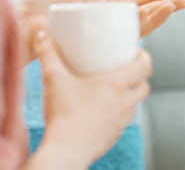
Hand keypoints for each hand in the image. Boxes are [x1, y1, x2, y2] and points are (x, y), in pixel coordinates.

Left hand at [17, 0, 184, 62]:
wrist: (20, 25)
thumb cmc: (33, 7)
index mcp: (96, 11)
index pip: (129, 4)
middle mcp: (103, 26)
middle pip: (140, 16)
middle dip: (163, 8)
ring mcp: (102, 36)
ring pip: (138, 26)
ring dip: (160, 15)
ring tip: (176, 5)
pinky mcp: (100, 42)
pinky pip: (126, 35)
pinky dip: (145, 25)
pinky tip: (157, 16)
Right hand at [33, 30, 152, 167]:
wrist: (64, 152)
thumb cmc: (62, 115)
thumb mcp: (53, 78)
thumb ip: (47, 53)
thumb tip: (39, 32)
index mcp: (116, 85)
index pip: (145, 66)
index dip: (144, 56)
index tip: (136, 52)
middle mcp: (124, 103)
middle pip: (145, 85)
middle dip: (139, 76)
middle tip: (126, 68)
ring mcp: (120, 122)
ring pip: (136, 104)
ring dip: (131, 95)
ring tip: (116, 88)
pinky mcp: (113, 136)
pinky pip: (123, 120)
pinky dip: (120, 112)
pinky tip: (104, 110)